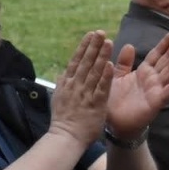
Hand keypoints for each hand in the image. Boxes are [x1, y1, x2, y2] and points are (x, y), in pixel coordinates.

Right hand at [48, 30, 113, 144]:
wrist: (65, 138)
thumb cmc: (63, 120)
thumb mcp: (58, 98)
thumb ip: (62, 84)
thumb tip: (62, 72)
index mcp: (66, 84)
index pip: (76, 61)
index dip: (83, 47)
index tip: (90, 35)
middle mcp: (75, 86)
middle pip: (85, 62)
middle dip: (93, 46)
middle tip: (100, 32)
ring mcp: (85, 94)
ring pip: (94, 72)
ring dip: (101, 56)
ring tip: (108, 42)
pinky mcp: (95, 104)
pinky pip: (101, 88)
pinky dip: (105, 76)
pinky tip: (110, 64)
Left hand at [105, 31, 168, 140]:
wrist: (114, 124)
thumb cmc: (116, 101)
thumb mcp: (117, 78)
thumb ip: (124, 63)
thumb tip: (129, 45)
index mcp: (144, 72)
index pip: (157, 54)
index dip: (166, 43)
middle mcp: (153, 79)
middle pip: (167, 60)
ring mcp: (157, 90)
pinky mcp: (157, 102)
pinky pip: (168, 92)